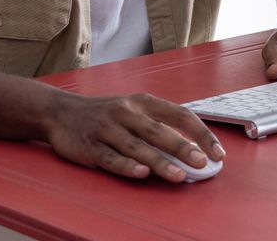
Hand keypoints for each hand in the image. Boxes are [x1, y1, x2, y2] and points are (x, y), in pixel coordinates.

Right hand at [43, 92, 224, 182]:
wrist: (60, 111)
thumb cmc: (105, 113)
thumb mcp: (133, 108)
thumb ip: (159, 125)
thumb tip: (192, 148)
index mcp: (143, 102)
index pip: (179, 115)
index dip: (200, 133)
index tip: (216, 151)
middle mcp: (127, 112)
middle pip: (159, 131)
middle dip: (183, 147)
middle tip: (202, 163)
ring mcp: (107, 129)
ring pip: (137, 147)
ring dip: (159, 162)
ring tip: (179, 175)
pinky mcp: (90, 146)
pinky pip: (111, 157)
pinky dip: (126, 166)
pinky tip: (141, 174)